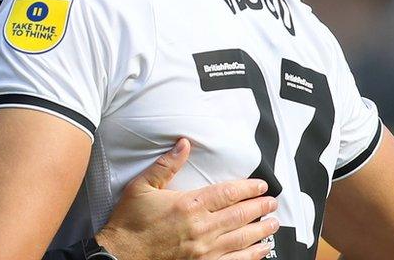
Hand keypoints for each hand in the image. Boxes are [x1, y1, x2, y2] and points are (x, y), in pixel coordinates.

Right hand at [95, 139, 278, 259]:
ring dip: (261, 231)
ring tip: (273, 224)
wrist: (120, 256)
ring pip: (242, 239)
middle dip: (260, 208)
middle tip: (273, 203)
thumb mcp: (142, 186)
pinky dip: (251, 255)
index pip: (228, 193)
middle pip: (240, 215)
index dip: (248, 188)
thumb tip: (183, 145)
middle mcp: (201, 227)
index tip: (261, 186)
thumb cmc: (130, 222)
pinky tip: (261, 250)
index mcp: (189, 205)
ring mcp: (204, 250)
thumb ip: (166, 165)